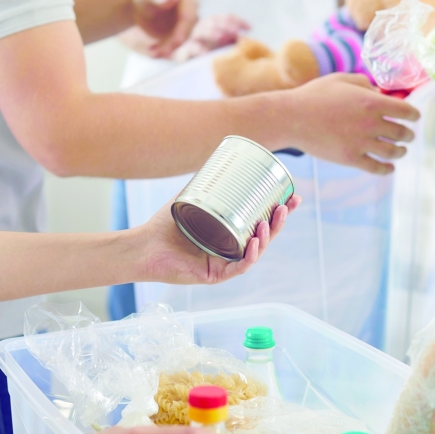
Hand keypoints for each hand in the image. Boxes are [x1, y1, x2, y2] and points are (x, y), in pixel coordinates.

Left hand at [133, 0, 199, 57]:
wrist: (141, 8)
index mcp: (189, 3)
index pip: (189, 19)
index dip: (184, 32)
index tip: (177, 42)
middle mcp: (192, 18)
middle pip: (188, 35)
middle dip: (178, 46)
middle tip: (165, 53)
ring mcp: (187, 31)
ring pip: (182, 45)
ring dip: (168, 51)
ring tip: (153, 52)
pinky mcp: (179, 40)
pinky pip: (175, 50)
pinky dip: (165, 52)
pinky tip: (153, 52)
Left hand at [138, 194, 300, 283]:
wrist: (143, 246)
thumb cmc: (163, 226)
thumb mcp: (190, 199)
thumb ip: (204, 183)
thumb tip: (220, 158)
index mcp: (230, 234)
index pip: (260, 222)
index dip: (279, 212)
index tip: (292, 196)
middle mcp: (230, 250)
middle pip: (263, 237)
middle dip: (279, 222)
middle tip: (287, 205)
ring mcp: (224, 264)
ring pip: (254, 252)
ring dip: (266, 237)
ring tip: (269, 221)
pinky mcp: (214, 275)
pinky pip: (237, 267)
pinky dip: (248, 256)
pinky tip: (254, 243)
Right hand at [172, 14, 251, 62]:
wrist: (186, 64)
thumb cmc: (210, 54)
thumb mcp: (224, 47)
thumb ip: (233, 43)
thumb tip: (247, 43)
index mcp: (213, 24)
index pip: (227, 18)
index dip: (238, 21)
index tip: (250, 28)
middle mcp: (203, 27)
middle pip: (214, 21)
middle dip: (226, 26)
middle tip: (235, 33)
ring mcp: (193, 38)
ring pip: (202, 31)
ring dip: (213, 33)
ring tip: (222, 37)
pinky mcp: (185, 51)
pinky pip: (191, 48)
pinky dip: (198, 49)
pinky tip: (205, 53)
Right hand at [280, 73, 419, 174]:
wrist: (292, 118)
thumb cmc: (314, 95)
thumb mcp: (342, 80)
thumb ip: (365, 84)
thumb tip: (380, 93)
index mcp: (372, 102)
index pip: (406, 111)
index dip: (414, 115)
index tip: (414, 117)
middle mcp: (370, 123)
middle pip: (402, 133)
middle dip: (408, 134)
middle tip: (408, 135)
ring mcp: (361, 143)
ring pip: (393, 152)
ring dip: (401, 152)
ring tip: (400, 151)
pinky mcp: (350, 159)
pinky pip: (376, 168)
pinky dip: (387, 169)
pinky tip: (389, 167)